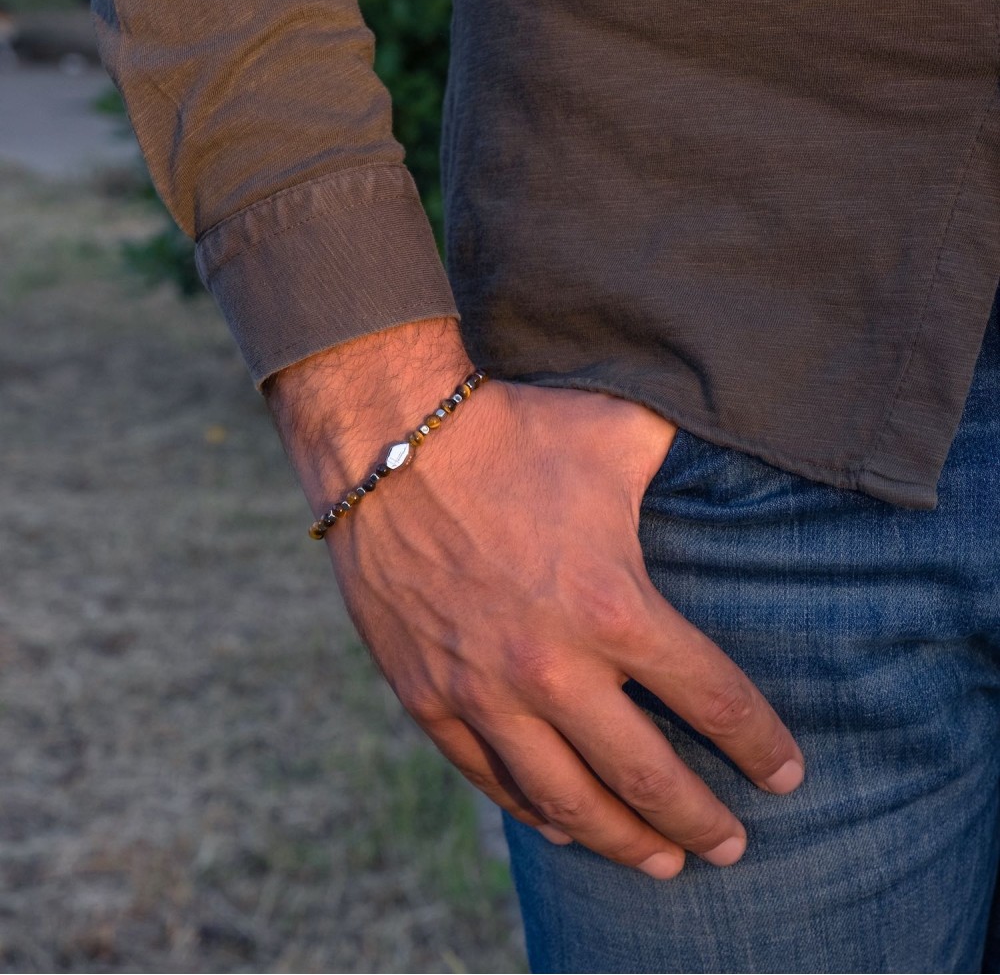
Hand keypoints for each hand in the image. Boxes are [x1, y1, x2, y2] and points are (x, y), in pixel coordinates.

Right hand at [268, 320, 803, 877]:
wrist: (389, 443)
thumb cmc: (511, 432)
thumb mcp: (617, 432)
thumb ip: (687, 457)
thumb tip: (744, 444)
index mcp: (612, 607)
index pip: (713, 702)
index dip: (760, 747)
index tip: (785, 775)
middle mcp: (552, 668)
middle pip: (648, 777)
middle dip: (703, 821)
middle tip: (734, 847)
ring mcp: (483, 691)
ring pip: (568, 800)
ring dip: (624, 842)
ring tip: (664, 863)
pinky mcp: (428, 696)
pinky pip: (489, 777)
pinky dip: (534, 811)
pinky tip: (562, 826)